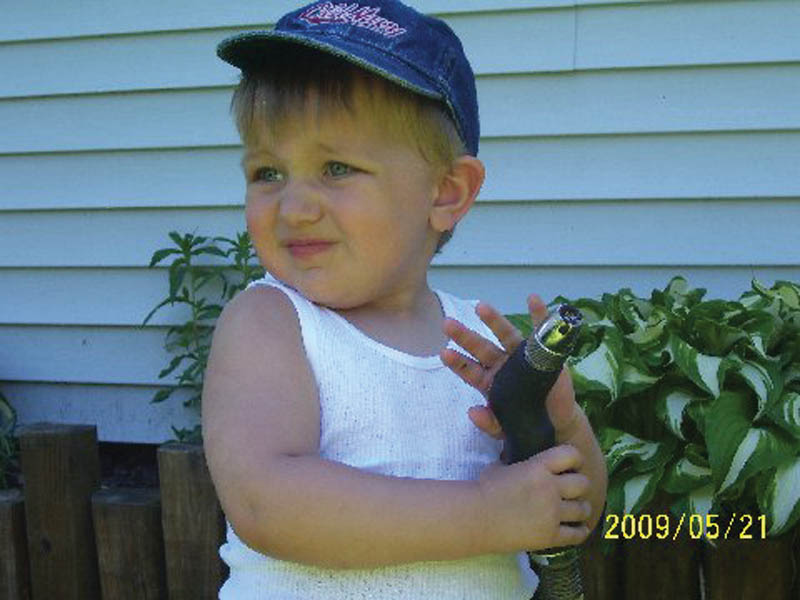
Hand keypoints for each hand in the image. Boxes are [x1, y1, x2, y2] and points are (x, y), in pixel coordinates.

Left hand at [440, 294, 580, 442]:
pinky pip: (541, 330)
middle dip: (465, 336)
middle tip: (447, 324)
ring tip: (481, 307)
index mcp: (488, 380)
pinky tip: (533, 299)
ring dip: (494, 320)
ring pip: (505, 334)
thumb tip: (472, 413)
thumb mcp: (505, 427)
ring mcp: (521, 354)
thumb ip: (489, 423)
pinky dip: (539, 314)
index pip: (469, 370)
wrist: (555, 423)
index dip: (458, 362)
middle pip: (481, 348)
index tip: (444, 353)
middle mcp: (501, 363)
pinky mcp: (543, 350)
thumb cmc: (525, 421)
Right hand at [478, 444, 590, 551]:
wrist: (474, 517)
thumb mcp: (500, 466)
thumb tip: (515, 455)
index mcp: (538, 467)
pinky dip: (578, 531)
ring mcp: (552, 513)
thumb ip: (516, 462)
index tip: (569, 465)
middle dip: (578, 486)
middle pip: (583, 483)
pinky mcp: (550, 536)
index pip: (572, 454)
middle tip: (571, 491)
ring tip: (573, 510)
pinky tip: (573, 528)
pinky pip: (578, 534)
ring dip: (579, 509)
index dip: (573, 459)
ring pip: (584, 509)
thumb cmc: (483, 489)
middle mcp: (550, 488)